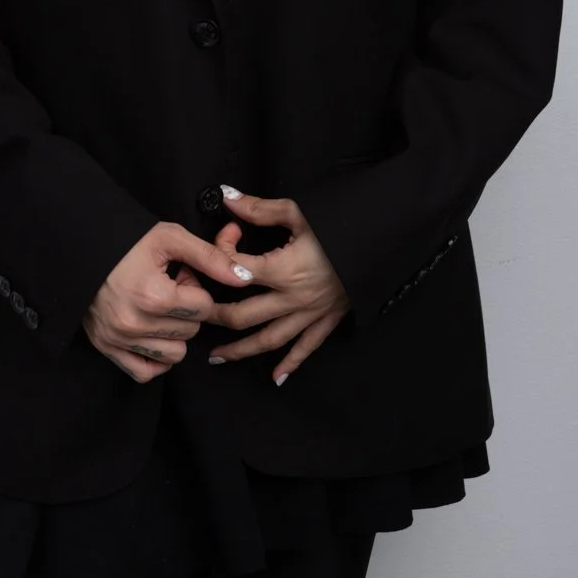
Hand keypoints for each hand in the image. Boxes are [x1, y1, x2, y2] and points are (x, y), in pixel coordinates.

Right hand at [83, 219, 256, 382]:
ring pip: (174, 354)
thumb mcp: (170, 237)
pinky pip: (144, 372)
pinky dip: (155, 358)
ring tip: (158, 306)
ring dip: (174, 332)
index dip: (196, 287)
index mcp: (153, 295)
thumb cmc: (127, 238)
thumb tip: (245, 277)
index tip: (180, 274)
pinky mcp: (106, 348)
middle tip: (168, 287)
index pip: (203, 307)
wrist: (81, 246)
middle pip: (191, 330)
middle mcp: (135, 323)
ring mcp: (118, 339)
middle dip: (187, 309)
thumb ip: (211, 257)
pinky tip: (153, 333)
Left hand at [174, 189, 350, 385]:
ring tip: (216, 358)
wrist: (381, 243)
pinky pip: (306, 347)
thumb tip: (227, 199)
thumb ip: (260, 209)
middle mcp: (292, 297)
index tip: (223, 239)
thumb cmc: (340, 224)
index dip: (219, 253)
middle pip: (244, 316)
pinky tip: (276, 378)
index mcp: (282, 269)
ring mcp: (310, 313)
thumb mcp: (299, 211)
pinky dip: (291, 364)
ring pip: (269, 339)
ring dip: (241, 350)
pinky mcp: (328, 320)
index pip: (236, 270)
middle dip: (217, 317)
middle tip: (196, 317)